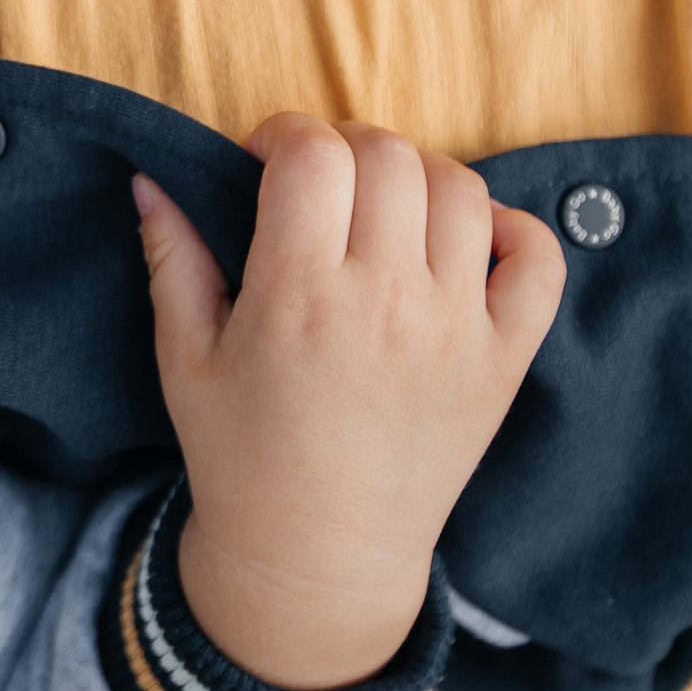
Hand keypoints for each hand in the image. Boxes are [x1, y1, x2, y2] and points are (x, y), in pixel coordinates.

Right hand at [135, 114, 562, 689]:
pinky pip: (540, 258)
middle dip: (345, 146)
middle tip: (318, 183)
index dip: (283, 134)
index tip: (261, 161)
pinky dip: (510, 229)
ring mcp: (458, 329)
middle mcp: (388, 302)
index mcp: (299, 296)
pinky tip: (462, 243)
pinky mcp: (505, 360)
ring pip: (463, 190)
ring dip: (418, 178)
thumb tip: (152, 178)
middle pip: (389, 156)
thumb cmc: (240, 455)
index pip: (312, 153)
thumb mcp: (184, 357)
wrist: (320, 556)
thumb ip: (172, 258)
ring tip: (383, 210)